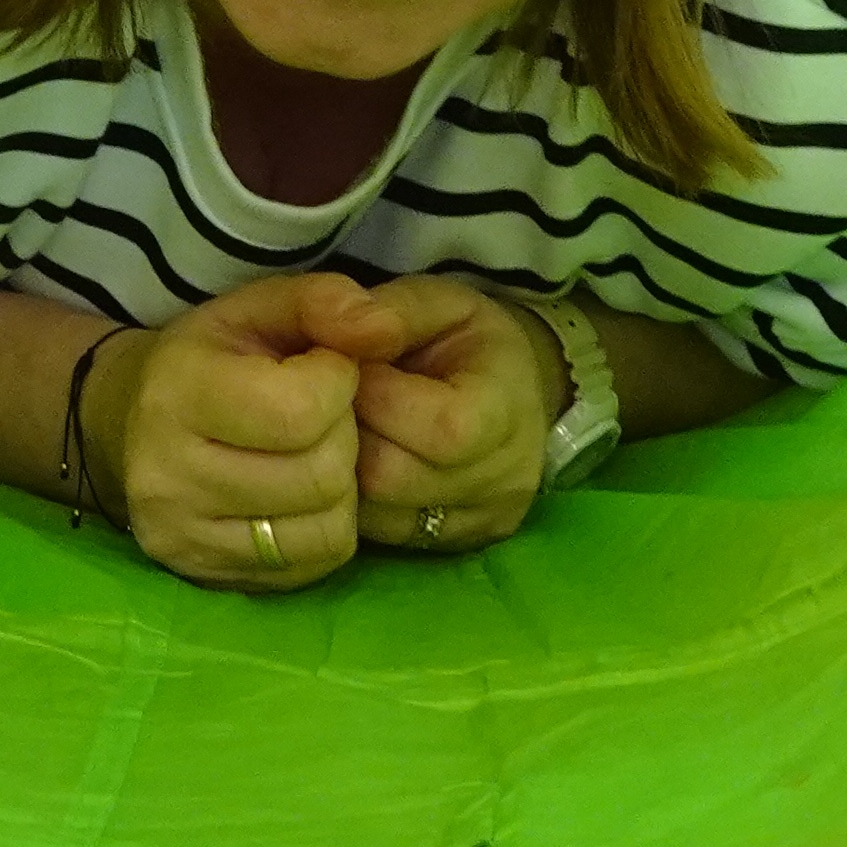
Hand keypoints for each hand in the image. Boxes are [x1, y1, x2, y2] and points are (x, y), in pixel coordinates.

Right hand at [107, 274, 407, 589]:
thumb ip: (324, 302)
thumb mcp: (259, 307)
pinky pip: (315, 563)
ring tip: (311, 453)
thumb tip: (386, 328)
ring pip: (327, 527)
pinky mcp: (207, 577)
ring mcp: (183, 537)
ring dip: (339, 486)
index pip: (301, 410)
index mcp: (176, 393)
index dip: (337, 384)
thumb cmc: (209, 357)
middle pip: (320, 474)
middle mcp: (167, 476)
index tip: (322, 369)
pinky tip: (300, 494)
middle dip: (342, 437)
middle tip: (320, 416)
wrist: (129, 423)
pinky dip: (326, 526)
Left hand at [344, 278, 563, 557]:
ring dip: (345, 470)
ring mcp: (482, 519)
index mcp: (508, 409)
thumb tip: (348, 328)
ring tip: (350, 427)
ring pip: (378, 514)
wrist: (509, 387)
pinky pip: (382, 535)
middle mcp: (506, 479)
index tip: (349, 367)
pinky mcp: (456, 544)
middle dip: (350, 433)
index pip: (439, 430)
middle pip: (394, 479)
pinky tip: (358, 460)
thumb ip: (392, 311)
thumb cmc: (466, 339)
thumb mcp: (437, 302)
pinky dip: (358, 500)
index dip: (377, 398)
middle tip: (337, 400)